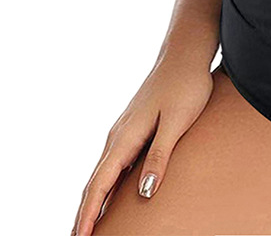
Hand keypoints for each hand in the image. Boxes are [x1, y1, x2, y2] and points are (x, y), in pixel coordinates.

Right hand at [71, 49, 214, 235]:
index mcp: (125, 136)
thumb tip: (144, 193)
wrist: (186, 53)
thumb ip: (159, 156)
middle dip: (84, 212)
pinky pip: (115, 164)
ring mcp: (124, 131)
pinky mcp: (134, 128)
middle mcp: (119, 135)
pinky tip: (110, 195)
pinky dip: (106, 185)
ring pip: (103, 173)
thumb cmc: (185, 84)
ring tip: (89, 226)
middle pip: (96, 182)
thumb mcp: (176, 122)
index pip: (100, 184)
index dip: (88, 213)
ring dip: (93, 200)